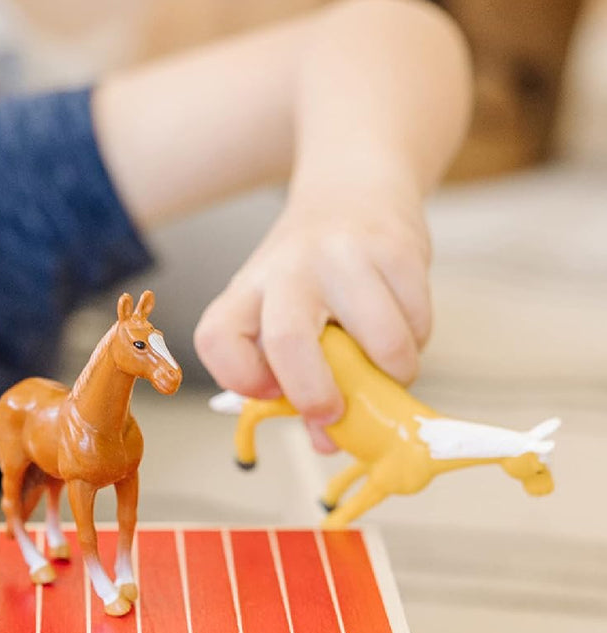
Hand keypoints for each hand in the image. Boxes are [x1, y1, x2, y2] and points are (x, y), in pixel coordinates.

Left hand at [194, 185, 431, 451]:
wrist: (355, 189)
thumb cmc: (311, 275)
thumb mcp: (281, 317)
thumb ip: (293, 381)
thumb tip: (329, 441)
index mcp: (246, 290)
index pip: (218, 338)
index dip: (240, 378)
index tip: (269, 394)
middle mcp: (288, 269)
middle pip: (288, 341)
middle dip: (314, 393)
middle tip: (332, 414)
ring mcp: (344, 256)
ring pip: (378, 342)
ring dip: (390, 375)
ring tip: (383, 369)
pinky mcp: (398, 250)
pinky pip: (416, 324)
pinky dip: (414, 345)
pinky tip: (400, 329)